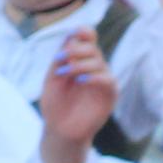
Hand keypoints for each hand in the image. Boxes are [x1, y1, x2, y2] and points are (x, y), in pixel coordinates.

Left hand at [38, 28, 119, 158]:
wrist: (59, 130)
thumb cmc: (55, 105)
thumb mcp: (52, 79)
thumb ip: (61, 59)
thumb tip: (71, 36)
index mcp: (80, 61)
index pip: (88, 40)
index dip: (84, 33)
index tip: (74, 33)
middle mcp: (94, 68)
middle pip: (92, 48)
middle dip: (76, 49)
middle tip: (60, 58)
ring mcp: (103, 79)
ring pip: (98, 62)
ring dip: (78, 64)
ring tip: (63, 73)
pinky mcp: (110, 93)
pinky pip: (107, 79)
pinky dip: (93, 77)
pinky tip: (80, 80)